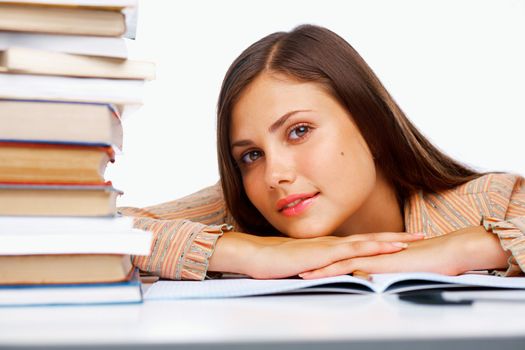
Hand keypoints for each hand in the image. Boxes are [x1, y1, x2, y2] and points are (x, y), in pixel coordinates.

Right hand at [209, 231, 423, 278]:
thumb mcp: (304, 266)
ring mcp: (328, 248)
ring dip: (389, 241)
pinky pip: (350, 252)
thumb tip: (329, 275)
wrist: (256, 255)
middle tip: (422, 236)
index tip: (405, 239)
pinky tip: (383, 250)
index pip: (362, 242)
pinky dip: (369, 249)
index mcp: (330, 247)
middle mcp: (333, 244)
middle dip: (397, 237)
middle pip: (371, 238)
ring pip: (365, 242)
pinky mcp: (322, 255)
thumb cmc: (275, 262)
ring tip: (411, 241)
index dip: (384, 239)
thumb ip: (318, 268)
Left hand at [299, 226, 510, 278]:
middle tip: (294, 268)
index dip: (324, 262)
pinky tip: (316, 277)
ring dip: (316, 268)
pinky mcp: (375, 262)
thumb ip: (388, 271)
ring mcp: (371, 256)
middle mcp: (368, 253)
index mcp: (373, 254)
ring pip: (336, 262)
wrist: (449, 251)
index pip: (344, 259)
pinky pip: (348, 267)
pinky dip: (330, 272)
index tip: (307, 267)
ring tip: (297, 274)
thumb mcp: (403, 269)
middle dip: (314, 263)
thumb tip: (378, 278)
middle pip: (334, 258)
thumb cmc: (432, 260)